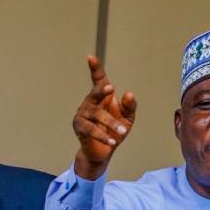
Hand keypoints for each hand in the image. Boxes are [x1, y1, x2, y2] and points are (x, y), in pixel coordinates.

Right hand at [72, 56, 135, 179]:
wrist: (104, 152)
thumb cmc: (115, 130)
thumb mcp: (128, 118)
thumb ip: (130, 106)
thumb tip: (128, 93)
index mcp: (102, 96)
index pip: (98, 79)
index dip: (95, 68)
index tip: (90, 57)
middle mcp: (90, 102)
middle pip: (96, 93)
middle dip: (102, 91)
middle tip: (111, 89)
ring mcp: (83, 114)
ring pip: (97, 115)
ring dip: (111, 123)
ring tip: (123, 131)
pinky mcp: (79, 127)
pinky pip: (91, 130)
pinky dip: (103, 136)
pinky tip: (112, 142)